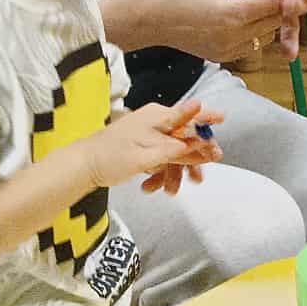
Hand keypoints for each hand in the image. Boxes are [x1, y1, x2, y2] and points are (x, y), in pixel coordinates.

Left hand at [80, 101, 223, 195]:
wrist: (82, 166)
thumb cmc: (111, 157)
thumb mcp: (149, 156)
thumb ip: (178, 149)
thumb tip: (204, 144)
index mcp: (157, 117)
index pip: (189, 114)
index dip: (207, 118)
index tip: (223, 119)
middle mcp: (154, 122)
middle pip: (184, 137)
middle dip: (191, 159)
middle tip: (200, 176)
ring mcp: (147, 134)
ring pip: (172, 151)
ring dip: (174, 171)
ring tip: (172, 191)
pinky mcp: (142, 146)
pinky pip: (160, 157)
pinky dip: (160, 172)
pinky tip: (152, 187)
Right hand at [130, 0, 289, 61]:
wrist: (144, 18)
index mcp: (231, 18)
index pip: (272, 2)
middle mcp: (233, 39)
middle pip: (274, 21)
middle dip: (275, 0)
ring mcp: (228, 51)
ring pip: (266, 35)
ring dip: (266, 16)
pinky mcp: (221, 56)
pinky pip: (250, 44)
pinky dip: (253, 29)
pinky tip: (239, 12)